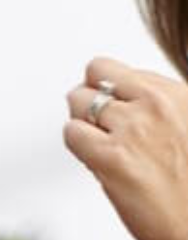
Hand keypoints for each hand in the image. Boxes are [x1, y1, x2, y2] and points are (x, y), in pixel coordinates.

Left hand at [66, 57, 187, 239]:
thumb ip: (164, 118)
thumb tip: (126, 118)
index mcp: (180, 93)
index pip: (127, 72)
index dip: (114, 91)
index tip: (116, 112)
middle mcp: (158, 101)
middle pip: (98, 71)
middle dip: (90, 97)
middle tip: (96, 126)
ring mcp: (134, 127)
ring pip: (79, 99)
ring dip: (79, 120)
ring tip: (92, 143)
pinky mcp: (112, 158)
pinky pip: (72, 133)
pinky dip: (75, 141)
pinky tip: (91, 158)